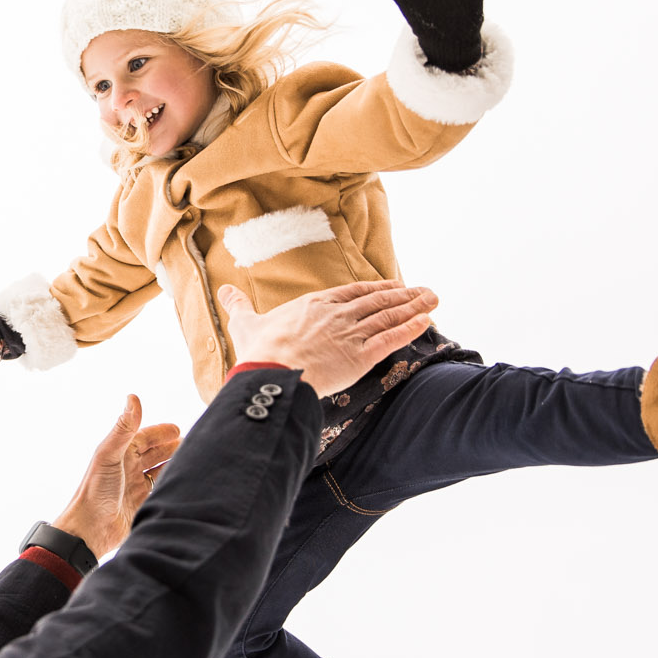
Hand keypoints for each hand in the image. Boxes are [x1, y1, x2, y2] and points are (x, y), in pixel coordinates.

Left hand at [51, 395, 181, 558]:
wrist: (91, 529)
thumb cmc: (95, 490)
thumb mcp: (110, 454)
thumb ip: (124, 427)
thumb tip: (133, 397)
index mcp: (119, 453)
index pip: (143, 438)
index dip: (160, 433)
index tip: (178, 430)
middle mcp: (128, 468)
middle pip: (154, 454)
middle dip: (171, 447)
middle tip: (192, 443)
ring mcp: (135, 487)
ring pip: (159, 471)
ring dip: (174, 465)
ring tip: (193, 460)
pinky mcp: (142, 504)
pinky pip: (160, 490)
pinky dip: (171, 484)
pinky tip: (184, 482)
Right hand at [216, 281, 438, 396]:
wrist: (273, 371)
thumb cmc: (259, 350)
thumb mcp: (246, 323)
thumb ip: (239, 305)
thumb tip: (223, 290)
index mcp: (315, 305)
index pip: (353, 293)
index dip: (375, 289)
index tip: (393, 285)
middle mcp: (338, 315)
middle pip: (377, 301)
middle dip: (404, 295)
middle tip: (425, 291)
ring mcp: (351, 334)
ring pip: (388, 316)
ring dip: (414, 307)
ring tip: (433, 299)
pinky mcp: (361, 356)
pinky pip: (392, 339)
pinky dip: (411, 329)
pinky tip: (426, 321)